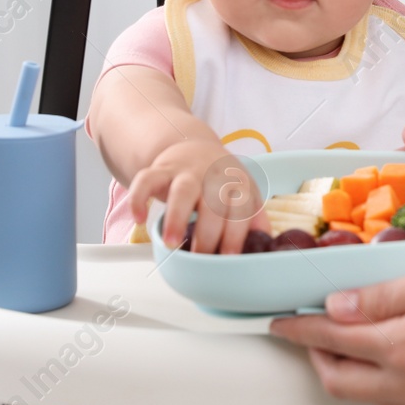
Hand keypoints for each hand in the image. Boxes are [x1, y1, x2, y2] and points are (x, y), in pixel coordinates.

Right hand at [126, 138, 270, 254]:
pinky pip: (146, 180)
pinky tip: (138, 218)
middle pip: (213, 203)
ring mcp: (185, 171)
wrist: (192, 146)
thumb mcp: (242, 192)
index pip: (241, 208)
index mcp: (237, 183)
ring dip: (177, 217)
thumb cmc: (218, 180)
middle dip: (208, 233)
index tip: (230, 257)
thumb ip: (253, 217)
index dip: (237, 233)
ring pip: (182, 191)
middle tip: (201, 257)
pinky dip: (139, 198)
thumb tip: (265, 245)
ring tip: (172, 243)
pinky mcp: (160, 169)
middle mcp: (212, 175)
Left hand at [269, 259, 404, 404]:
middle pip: (340, 380)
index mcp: (403, 347)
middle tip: (304, 328)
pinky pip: (400, 394)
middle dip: (314, 356)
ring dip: (347, 366)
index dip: (298, 327)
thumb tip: (337, 305)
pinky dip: (380, 374)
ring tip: (346, 334)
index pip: (331, 339)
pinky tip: (393, 348)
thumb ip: (385, 294)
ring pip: (369, 392)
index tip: (277, 318)